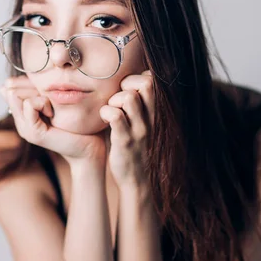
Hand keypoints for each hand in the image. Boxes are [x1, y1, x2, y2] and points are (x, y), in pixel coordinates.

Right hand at [0, 76, 106, 166]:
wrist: (90, 145)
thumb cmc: (77, 121)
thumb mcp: (55, 100)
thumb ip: (41, 89)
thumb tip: (25, 75)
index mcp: (23, 112)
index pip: (10, 87)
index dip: (25, 81)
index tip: (44, 89)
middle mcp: (20, 121)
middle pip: (11, 89)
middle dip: (31, 87)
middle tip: (49, 100)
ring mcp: (24, 128)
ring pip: (17, 95)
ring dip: (37, 95)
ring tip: (51, 108)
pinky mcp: (33, 133)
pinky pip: (29, 105)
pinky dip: (42, 103)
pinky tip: (52, 112)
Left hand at [99, 70, 154, 188]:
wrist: (139, 181)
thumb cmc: (136, 148)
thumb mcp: (143, 123)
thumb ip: (138, 104)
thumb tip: (124, 83)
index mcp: (156, 112)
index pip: (153, 80)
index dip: (137, 79)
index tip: (126, 91)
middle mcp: (152, 118)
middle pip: (146, 83)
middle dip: (128, 83)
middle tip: (117, 97)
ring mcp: (140, 130)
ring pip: (129, 98)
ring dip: (115, 99)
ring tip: (111, 110)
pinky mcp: (125, 141)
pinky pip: (115, 116)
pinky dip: (106, 112)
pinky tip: (104, 119)